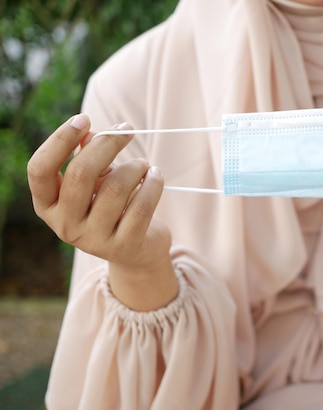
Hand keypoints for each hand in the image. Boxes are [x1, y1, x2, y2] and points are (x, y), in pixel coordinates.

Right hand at [28, 114, 176, 309]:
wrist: (136, 251)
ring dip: (135, 166)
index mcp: (47, 205)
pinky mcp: (124, 246)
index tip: (83, 118)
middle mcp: (64, 225)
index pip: (40, 169)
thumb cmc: (111, 207)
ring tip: (144, 164)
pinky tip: (156, 176)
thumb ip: (87, 157)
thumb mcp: (95, 183)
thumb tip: (90, 133)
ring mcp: (93, 239)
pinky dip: (153, 183)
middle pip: (81, 173)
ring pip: (116, 187)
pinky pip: (142, 205)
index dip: (59, 140)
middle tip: (128, 129)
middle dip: (107, 144)